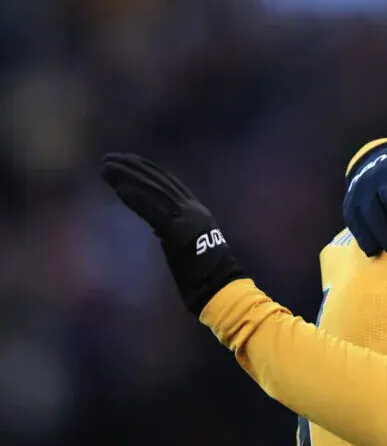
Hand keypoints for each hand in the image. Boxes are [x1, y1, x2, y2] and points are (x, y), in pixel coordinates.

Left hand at [101, 153, 244, 314]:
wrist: (221, 288)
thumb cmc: (207, 277)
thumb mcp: (191, 246)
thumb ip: (177, 233)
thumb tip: (162, 229)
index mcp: (197, 212)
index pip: (169, 184)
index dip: (148, 170)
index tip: (129, 160)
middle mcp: (193, 209)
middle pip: (159, 182)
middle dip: (134, 168)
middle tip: (110, 158)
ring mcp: (187, 218)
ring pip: (153, 191)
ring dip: (128, 178)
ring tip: (107, 168)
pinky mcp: (177, 231)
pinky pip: (153, 210)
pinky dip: (136, 198)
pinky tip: (119, 188)